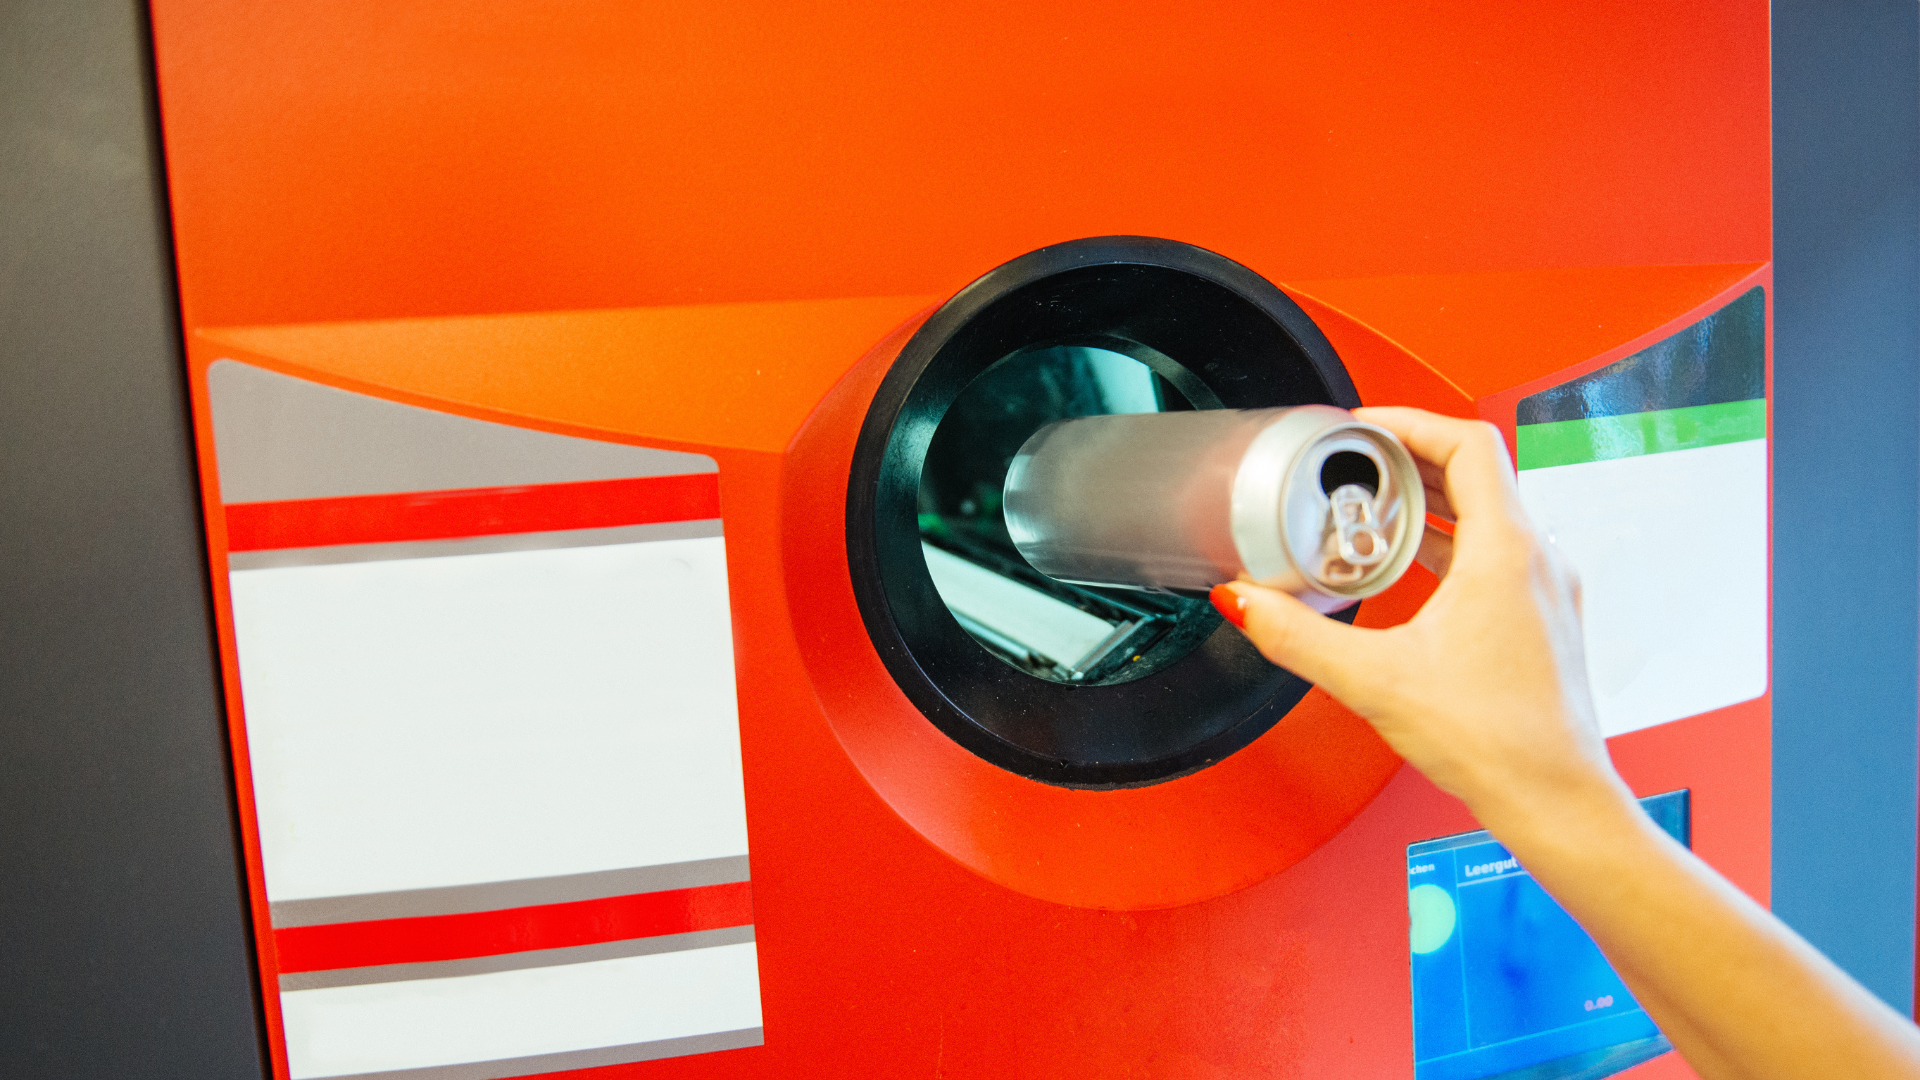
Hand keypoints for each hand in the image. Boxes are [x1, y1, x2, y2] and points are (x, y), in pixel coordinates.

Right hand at [1210, 407, 1628, 828]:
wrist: (1557, 801)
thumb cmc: (1498, 743)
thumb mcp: (1375, 680)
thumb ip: (1297, 635)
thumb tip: (1245, 602)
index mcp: (1507, 552)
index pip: (1467, 443)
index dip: (1410, 422)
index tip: (1365, 426)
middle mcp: (1538, 560)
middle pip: (1476, 472)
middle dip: (1408, 462)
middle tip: (1356, 467)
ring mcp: (1546, 589)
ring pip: (1489, 513)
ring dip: (1430, 503)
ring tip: (1374, 514)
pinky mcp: (1543, 618)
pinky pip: (1497, 553)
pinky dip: (1449, 542)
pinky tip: (1411, 570)